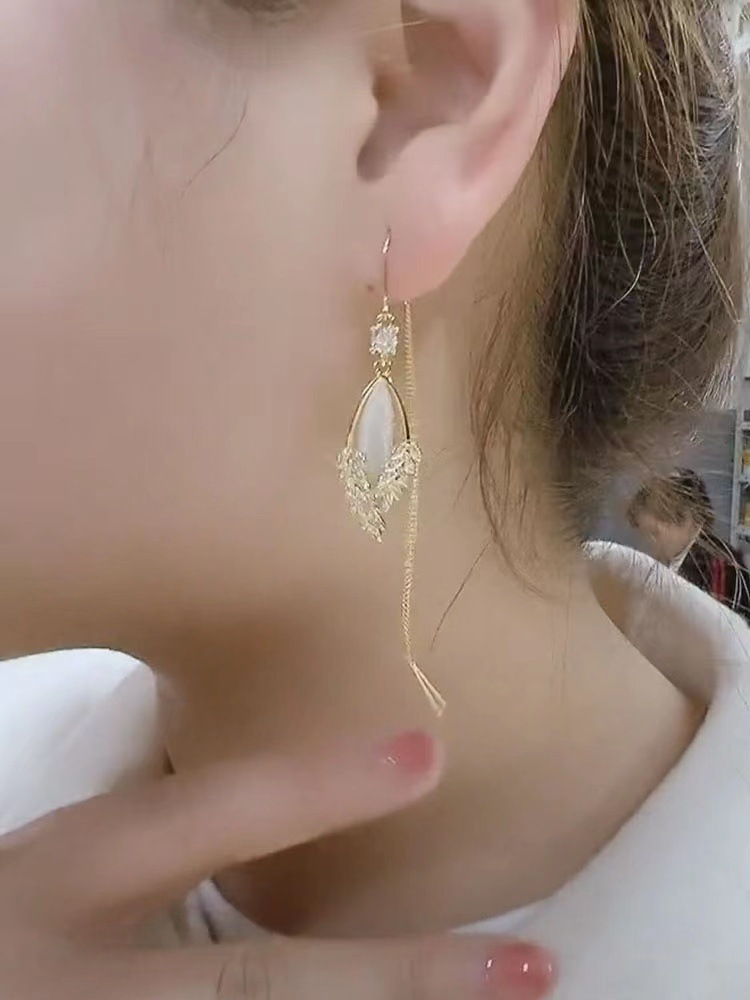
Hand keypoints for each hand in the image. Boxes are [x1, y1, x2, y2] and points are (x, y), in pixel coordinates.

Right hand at [0, 731, 555, 999]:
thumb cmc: (12, 917)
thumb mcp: (59, 866)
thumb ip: (160, 844)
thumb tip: (304, 811)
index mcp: (65, 879)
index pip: (202, 818)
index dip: (316, 789)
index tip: (429, 758)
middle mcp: (88, 981)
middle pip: (261, 985)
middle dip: (404, 980)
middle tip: (533, 972)